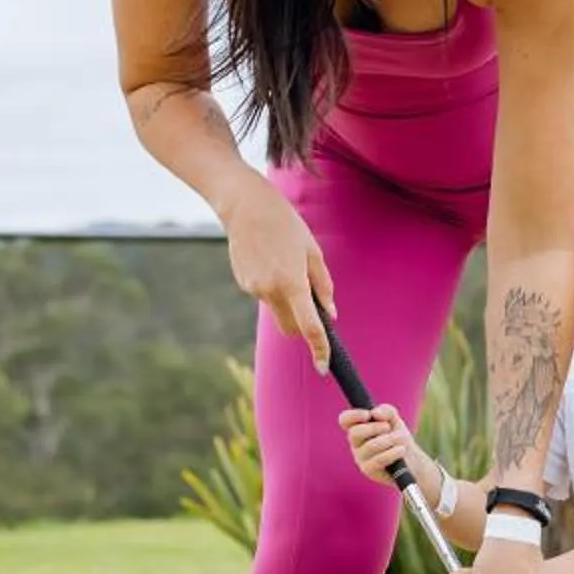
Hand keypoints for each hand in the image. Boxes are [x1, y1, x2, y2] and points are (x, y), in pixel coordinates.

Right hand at [221, 177, 334, 367]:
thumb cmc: (285, 225)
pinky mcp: (243, 283)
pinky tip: (270, 260)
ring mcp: (253, 289)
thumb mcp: (313, 252)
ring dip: (287, 301)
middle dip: (303, 325)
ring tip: (286, 264)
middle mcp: (270, 291)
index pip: (309, 327)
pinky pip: (265, 295)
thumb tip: (330, 314)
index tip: (323, 367)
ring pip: (277, 310)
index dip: (319, 349)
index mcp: (292, 283)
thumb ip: (323, 286)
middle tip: (312, 301)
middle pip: (291, 328)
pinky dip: (272, 287)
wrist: (246, 206)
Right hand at [341, 404, 420, 489]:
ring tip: (401, 438)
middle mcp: (355, 443)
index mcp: (357, 427)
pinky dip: (393, 452)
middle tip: (388, 427)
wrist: (410, 459)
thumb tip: (375, 414)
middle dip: (375, 428)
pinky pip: (378, 460)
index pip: (345, 420)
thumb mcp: (394, 419)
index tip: (369, 415)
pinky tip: (401, 450)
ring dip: (389, 439)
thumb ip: (386, 411)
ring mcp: (360, 457)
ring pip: (370, 446)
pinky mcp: (368, 470)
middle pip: (355, 433)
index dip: (353, 415)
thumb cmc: (397, 436)